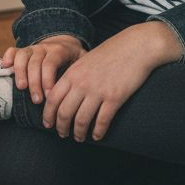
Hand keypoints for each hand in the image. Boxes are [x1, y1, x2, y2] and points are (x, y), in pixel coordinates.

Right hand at [4, 35, 85, 105]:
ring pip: (22, 57)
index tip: (49, 97)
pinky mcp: (23, 51)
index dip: (47, 80)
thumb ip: (82, 71)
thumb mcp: (82, 61)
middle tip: (37, 100)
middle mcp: (44, 47)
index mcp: (59, 50)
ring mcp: (32, 48)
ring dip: (20, 73)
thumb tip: (82, 89)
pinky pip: (13, 51)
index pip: (50, 63)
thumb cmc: (74, 59)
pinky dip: (8, 57)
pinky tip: (6, 67)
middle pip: (35, 63)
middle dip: (34, 83)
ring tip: (21, 88)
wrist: (65, 44)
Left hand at [41, 22, 182, 141]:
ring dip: (78, 133)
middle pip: (64, 112)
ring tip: (79, 138)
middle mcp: (82, 83)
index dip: (48, 115)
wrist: (136, 46)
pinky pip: (102, 120)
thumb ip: (73, 76)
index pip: (53, 99)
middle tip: (63, 135)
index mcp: (72, 74)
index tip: (48, 124)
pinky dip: (98, 131)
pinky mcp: (115, 97)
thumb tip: (62, 94)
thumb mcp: (85, 61)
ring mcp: (98, 91)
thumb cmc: (111, 53)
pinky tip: (97, 136)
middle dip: (61, 127)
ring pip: (81, 120)